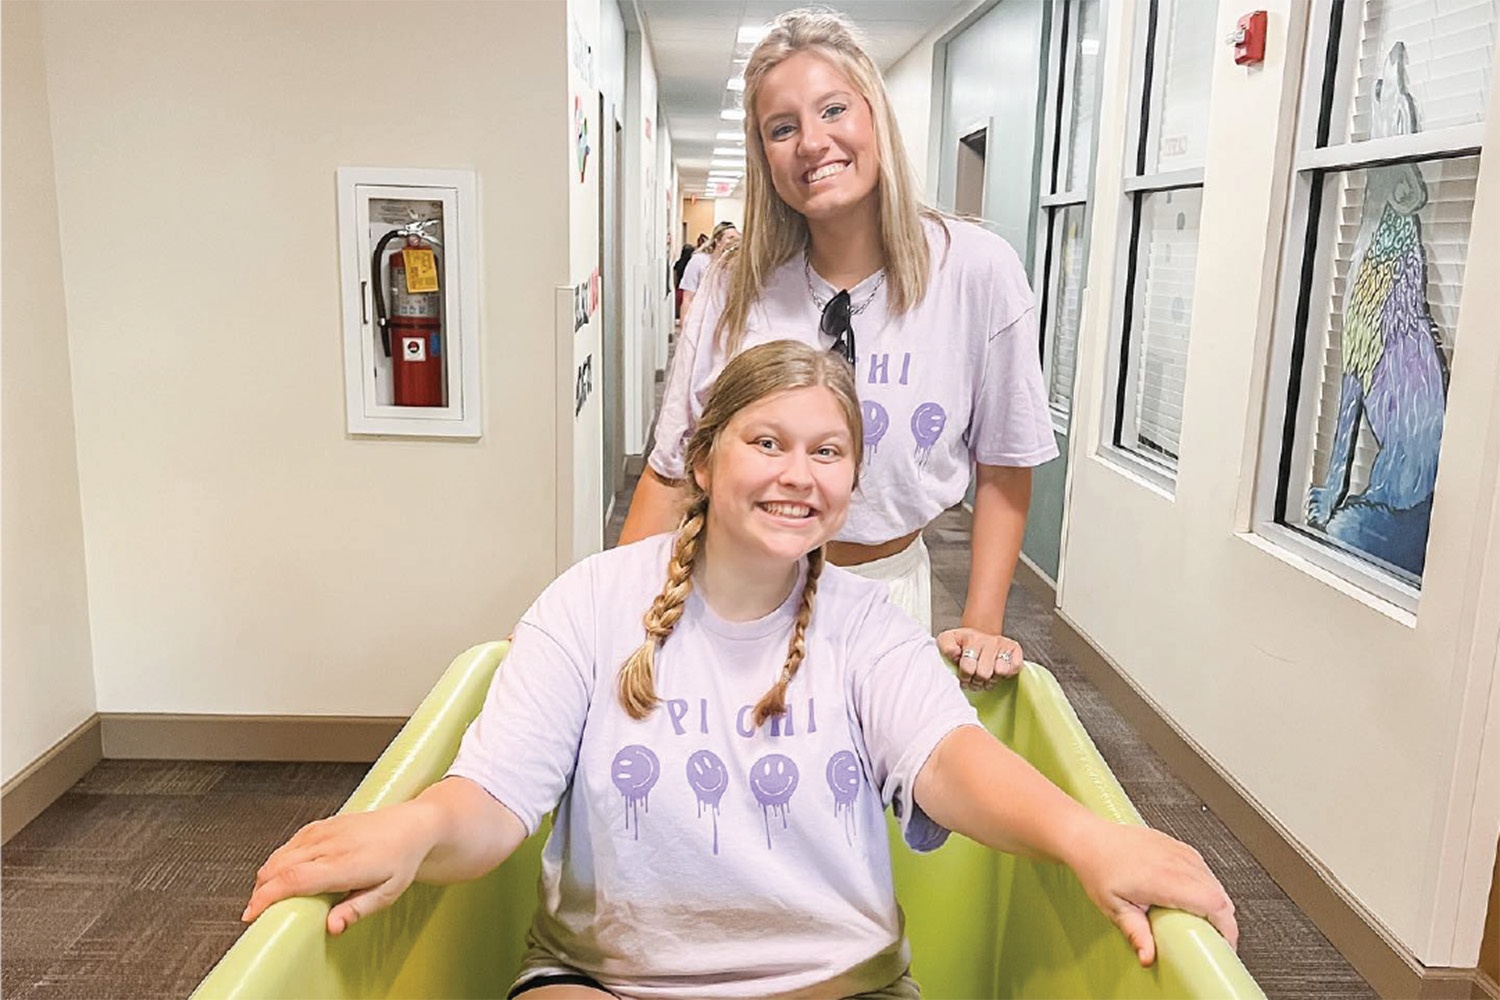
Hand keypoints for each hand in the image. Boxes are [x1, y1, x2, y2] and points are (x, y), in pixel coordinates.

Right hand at [242, 802, 438, 935]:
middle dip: (261, 891)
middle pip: (279, 867)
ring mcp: (325, 831)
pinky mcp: (322, 824)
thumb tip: (332, 927)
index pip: (294, 879)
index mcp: (346, 863)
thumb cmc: (402, 859)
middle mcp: (331, 844)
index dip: (267, 897)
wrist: (412, 825)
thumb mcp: (387, 893)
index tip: (252, 914)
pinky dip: (278, 860)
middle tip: (255, 912)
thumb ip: (356, 910)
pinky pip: (290, 843)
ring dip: (267, 876)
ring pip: (281, 854)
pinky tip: (280, 874)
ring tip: (267, 897)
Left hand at [936, 628, 1022, 689]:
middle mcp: (988, 639)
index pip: (968, 667)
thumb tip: (954, 652)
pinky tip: (997, 671)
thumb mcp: (947, 641)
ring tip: (986, 675)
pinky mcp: (1015, 648)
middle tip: (975, 678)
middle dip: (977, 681)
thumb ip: (945, 646)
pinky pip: (1015, 667)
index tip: (964, 675)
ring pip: (1000, 672)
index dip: (964, 676)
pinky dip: (1007, 674)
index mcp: (971, 638)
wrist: (979, 636)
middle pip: (984, 673)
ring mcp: (1003, 643)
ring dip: (992, 679)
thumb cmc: (963, 644)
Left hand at [1065, 816, 1237, 965]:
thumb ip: (1136, 934)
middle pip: (1220, 895)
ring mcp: (1179, 851)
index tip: (1224, 943)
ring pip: (1214, 880)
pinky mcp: (1177, 845)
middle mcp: (1176, 862)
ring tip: (1201, 921)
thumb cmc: (1098, 868)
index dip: (1226, 927)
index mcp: (1165, 879)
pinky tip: (1193, 897)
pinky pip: (1204, 868)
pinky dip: (1207, 886)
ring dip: (1215, 902)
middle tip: (1212, 938)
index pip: (1214, 904)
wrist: (1089, 837)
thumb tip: (1148, 957)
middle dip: (1223, 920)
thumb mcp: (1114, 907)